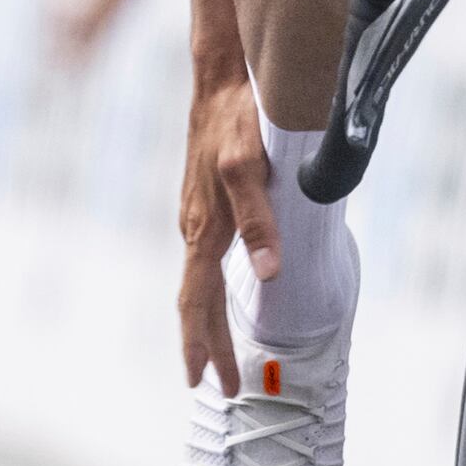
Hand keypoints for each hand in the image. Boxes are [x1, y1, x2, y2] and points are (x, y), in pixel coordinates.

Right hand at [178, 66, 277, 389]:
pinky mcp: (206, 200)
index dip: (203, 345)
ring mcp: (198, 214)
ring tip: (218, 353)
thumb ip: (261, 220)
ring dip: (208, 321)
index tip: (207, 383)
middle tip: (221, 387)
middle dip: (207, 346)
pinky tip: (221, 291)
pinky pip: (206, 258)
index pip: (199, 303)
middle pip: (198, 301)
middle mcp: (196, 227)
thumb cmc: (237, 119)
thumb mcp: (251, 167)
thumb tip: (269, 273)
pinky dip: (211, 289)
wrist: (221, 78)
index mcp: (205, 229)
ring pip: (200, 281)